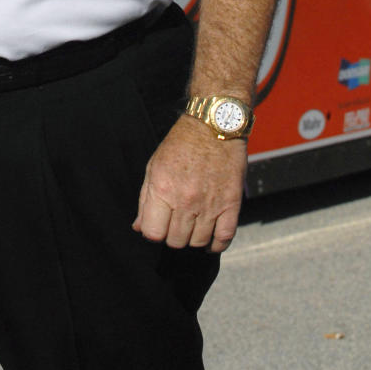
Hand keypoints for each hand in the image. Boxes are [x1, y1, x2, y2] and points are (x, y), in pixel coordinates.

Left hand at [132, 115, 246, 251]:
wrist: (214, 125)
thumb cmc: (182, 144)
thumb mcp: (155, 165)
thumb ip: (146, 199)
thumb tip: (139, 227)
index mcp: (163, 188)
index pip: (153, 233)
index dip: (153, 232)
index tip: (158, 224)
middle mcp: (185, 199)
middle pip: (175, 241)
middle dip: (172, 235)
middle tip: (176, 221)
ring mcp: (210, 204)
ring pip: (197, 243)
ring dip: (193, 238)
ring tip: (193, 224)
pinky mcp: (231, 204)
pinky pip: (223, 239)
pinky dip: (215, 244)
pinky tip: (209, 238)